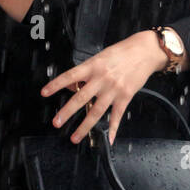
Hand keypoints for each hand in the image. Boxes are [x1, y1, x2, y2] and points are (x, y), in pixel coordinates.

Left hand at [40, 31, 166, 144]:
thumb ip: (86, 72)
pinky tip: (108, 138)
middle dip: (67, 112)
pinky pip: (117, 115)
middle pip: (81, 98)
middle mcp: (102, 79)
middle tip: (56, 122)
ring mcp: (114, 89)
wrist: (144, 51)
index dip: (56, 85)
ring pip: (96, 111)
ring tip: (75, 137)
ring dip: (84, 126)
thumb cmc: (121, 52)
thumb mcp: (100, 57)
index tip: (44, 93)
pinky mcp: (125, 96)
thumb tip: (72, 85)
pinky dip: (113, 128)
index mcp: (93, 66)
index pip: (70, 76)